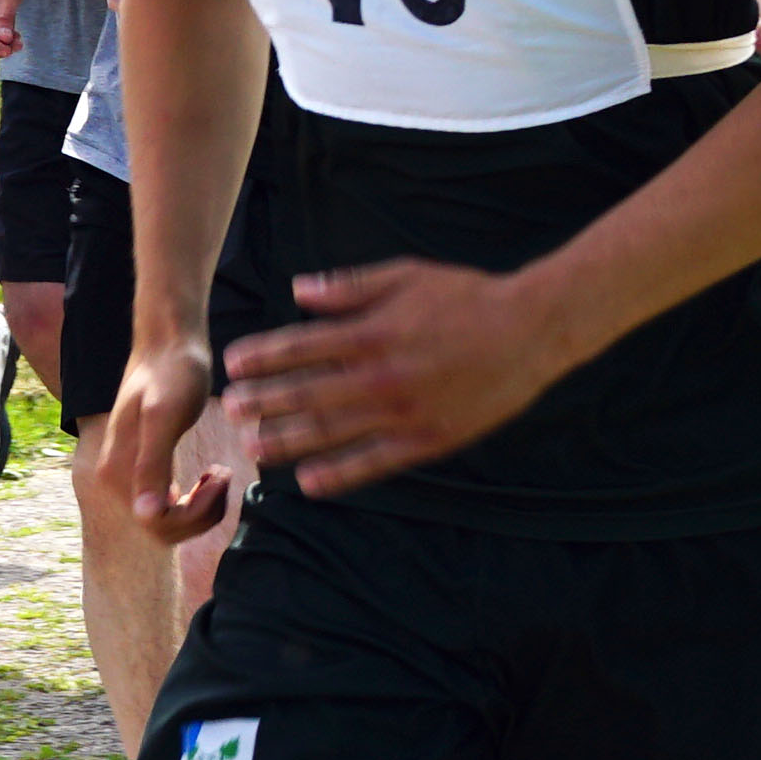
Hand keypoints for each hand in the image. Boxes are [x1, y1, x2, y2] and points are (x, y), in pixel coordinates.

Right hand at [88, 334, 238, 541]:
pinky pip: (172, 508)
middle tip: (223, 473)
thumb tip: (145, 515)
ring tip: (221, 472)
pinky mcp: (145, 470)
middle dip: (201, 512)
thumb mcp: (165, 416)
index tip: (217, 475)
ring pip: (170, 524)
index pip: (157, 525)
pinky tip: (212, 474)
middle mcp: (115, 481)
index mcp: (117, 473)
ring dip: (203, 507)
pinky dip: (199, 499)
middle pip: (163, 531)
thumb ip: (152, 466)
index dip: (194, 513)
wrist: (169, 344)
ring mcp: (129, 477)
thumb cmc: (172, 373)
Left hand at [218, 259, 579, 494]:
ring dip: (287, 441)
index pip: (301, 348)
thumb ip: (349, 288)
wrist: (531, 331)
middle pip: (307, 395)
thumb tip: (297, 291)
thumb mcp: (405, 277)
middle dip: (263, 403)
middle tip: (230, 410)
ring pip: (332, 434)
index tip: (233, 365)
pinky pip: (374, 464)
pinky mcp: (427, 440)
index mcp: (373, 334)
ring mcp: (404, 414)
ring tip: (253, 447)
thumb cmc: (466, 297)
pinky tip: (308, 482)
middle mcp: (381, 378)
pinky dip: (339, 475)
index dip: (263, 357)